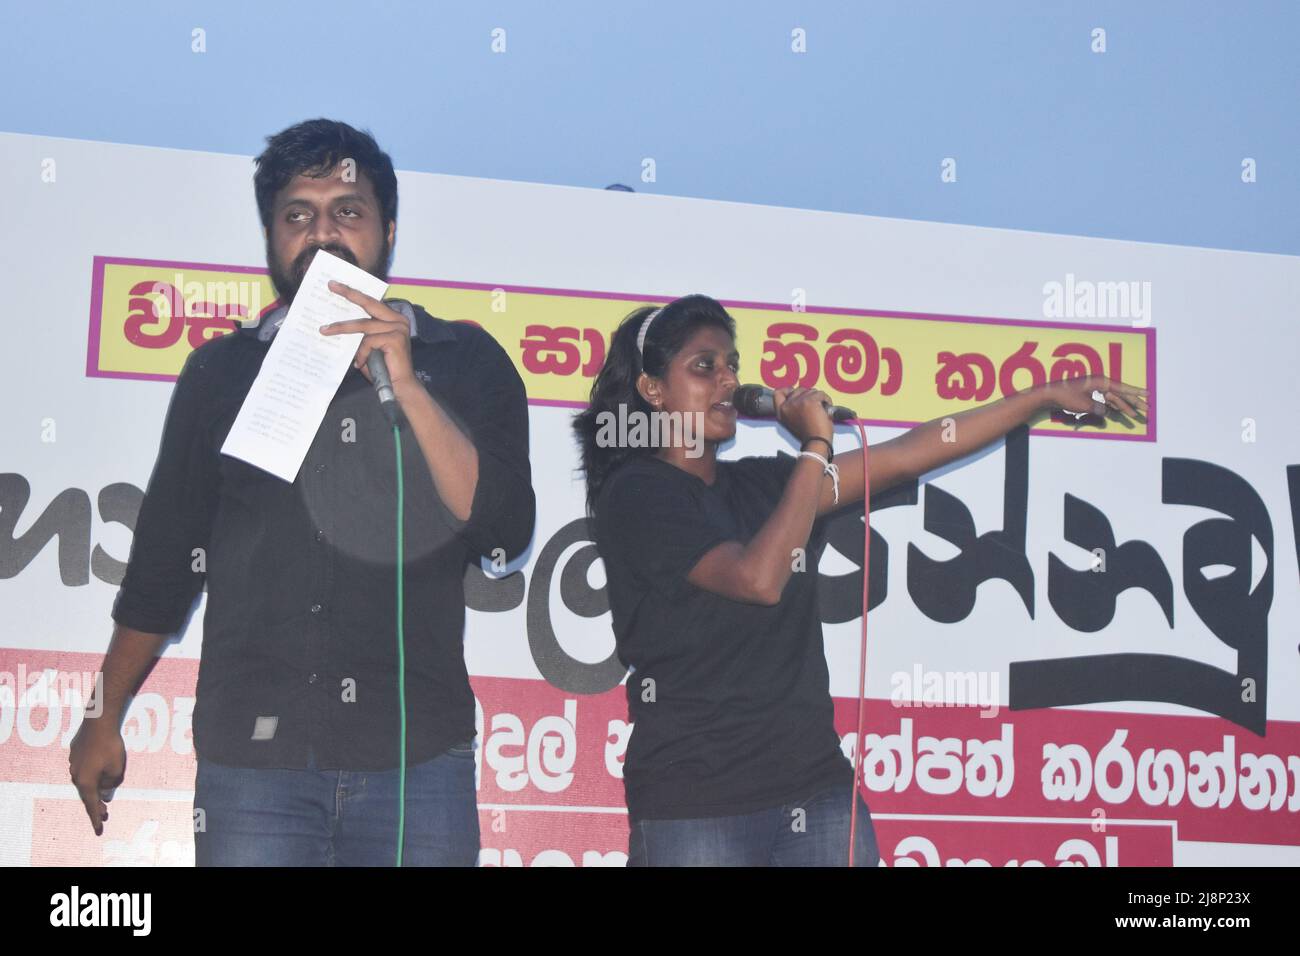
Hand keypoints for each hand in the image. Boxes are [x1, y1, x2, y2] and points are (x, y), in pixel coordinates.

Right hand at [69, 718, 125, 835]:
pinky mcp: (75, 752)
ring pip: (85, 780)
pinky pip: (84, 768)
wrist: (98, 722)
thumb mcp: (116, 770)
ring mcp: (73, 763)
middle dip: (96, 805)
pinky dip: (92, 775)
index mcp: (85, 782)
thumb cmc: (110, 747)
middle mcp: (75, 775)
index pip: (91, 805)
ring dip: (95, 788)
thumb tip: (105, 791)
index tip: (99, 829)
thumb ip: (111, 784)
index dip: (96, 818)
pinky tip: (99, 772)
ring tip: (104, 796)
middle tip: (105, 814)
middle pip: (87, 794)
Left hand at [319, 281, 414, 386]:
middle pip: (369, 303)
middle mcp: (398, 320)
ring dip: (341, 328)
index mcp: (393, 318)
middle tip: (331, 285)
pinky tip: (361, 364)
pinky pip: (368, 342)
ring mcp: (398, 328)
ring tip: (325, 330)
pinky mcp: (395, 338)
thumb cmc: (383, 367)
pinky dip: (361, 354)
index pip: (371, 302)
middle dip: (348, 293)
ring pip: (363, 325)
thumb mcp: (368, 345)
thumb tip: (338, 321)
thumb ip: (361, 332)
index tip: (336, 285)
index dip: (354, 293)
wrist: (400, 386)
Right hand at [774, 386, 834, 443]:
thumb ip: (793, 408)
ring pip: (811, 391)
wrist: (817, 442)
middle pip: (798, 390)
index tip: (795, 393)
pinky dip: (826, 400)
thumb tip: (802, 395)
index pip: (778, 393)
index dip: (787, 390)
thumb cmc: (809, 434)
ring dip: (819, 399)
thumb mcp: (793, 421)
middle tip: (813, 408)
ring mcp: (798, 402)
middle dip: (808, 395)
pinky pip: (821, 394)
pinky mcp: (809, 401)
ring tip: (820, 411)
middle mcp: (787, 405)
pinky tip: (826, 410)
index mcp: (781, 412)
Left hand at [1047, 376, 1147, 420]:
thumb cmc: (1066, 397)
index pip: (1123, 388)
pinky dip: (1113, 406)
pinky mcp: (1089, 394)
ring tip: (1134, 415)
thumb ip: (1099, 409)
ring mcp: (1094, 388)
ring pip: (1114, 398)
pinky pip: (1105, 400)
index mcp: (1100, 382)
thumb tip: (1108, 412)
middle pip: (1121, 394)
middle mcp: (1099, 383)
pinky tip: (1120, 412)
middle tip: (1146, 410)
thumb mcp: (1085, 405)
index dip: (1137, 392)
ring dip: (1124, 407)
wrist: (1049, 394)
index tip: (1149, 394)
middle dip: (1134, 402)